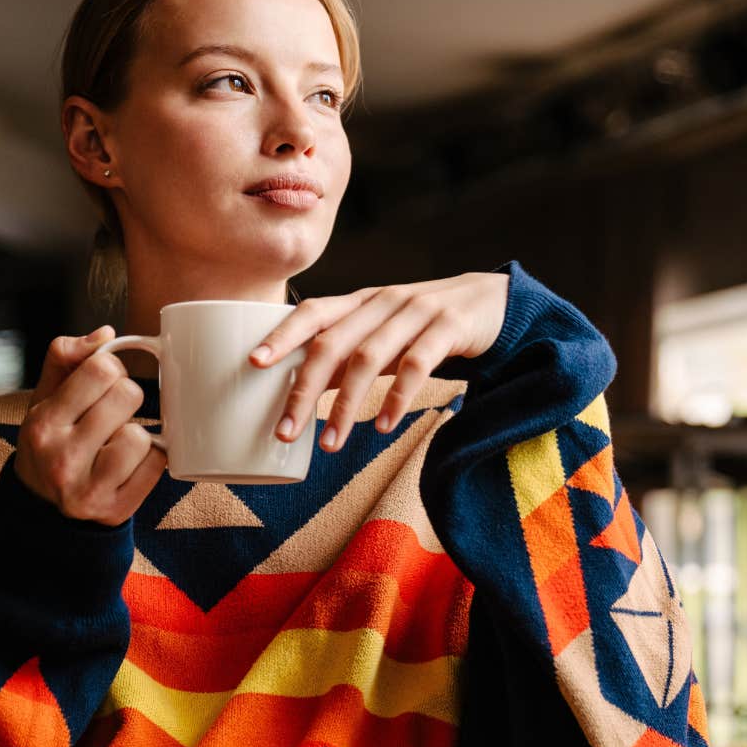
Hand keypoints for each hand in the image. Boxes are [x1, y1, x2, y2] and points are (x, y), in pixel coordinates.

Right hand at [13, 326, 167, 523]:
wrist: (43, 511)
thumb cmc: (49, 444)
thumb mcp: (43, 400)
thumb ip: (65, 359)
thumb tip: (105, 333)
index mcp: (44, 424)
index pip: (100, 369)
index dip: (110, 369)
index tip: (102, 383)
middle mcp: (63, 458)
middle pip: (128, 395)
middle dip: (125, 397)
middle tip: (110, 414)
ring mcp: (90, 488)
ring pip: (142, 434)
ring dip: (136, 432)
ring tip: (116, 442)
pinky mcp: (117, 509)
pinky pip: (157, 465)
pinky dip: (149, 459)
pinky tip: (129, 464)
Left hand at [250, 272, 510, 450]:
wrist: (493, 301)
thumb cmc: (427, 323)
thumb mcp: (384, 332)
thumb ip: (348, 354)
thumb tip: (302, 388)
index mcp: (362, 302)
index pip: (313, 312)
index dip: (282, 335)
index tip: (253, 364)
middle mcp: (383, 302)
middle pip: (332, 344)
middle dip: (304, 390)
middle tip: (285, 432)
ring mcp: (416, 312)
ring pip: (369, 359)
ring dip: (345, 406)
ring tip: (330, 444)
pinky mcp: (448, 328)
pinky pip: (417, 365)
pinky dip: (396, 398)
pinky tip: (382, 426)